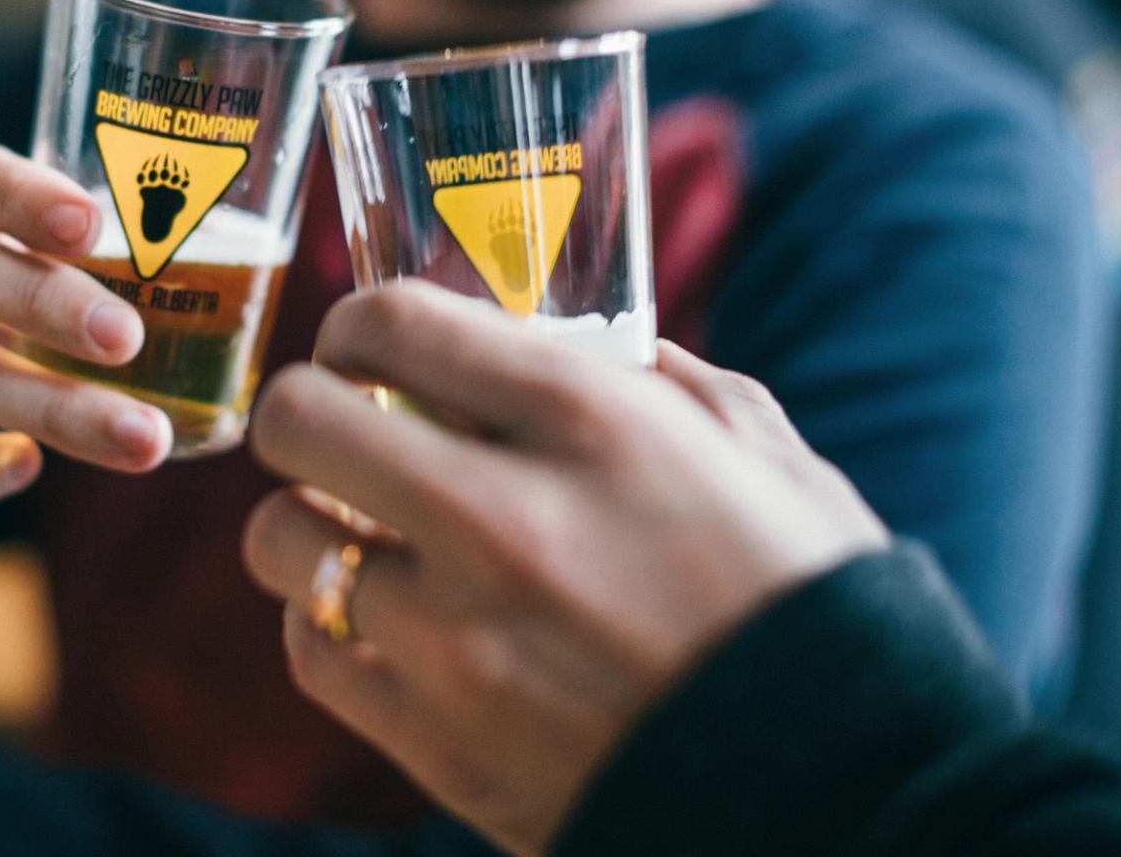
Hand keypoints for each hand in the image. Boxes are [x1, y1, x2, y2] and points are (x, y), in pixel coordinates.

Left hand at [243, 284, 887, 855]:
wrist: (840, 798)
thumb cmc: (813, 608)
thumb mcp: (763, 457)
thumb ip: (663, 384)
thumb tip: (595, 347)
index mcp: (589, 423)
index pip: (388, 323)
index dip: (358, 324)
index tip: (367, 347)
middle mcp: (502, 518)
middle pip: (297, 420)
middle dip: (307, 411)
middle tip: (341, 430)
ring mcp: (455, 640)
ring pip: (280, 541)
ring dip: (311, 525)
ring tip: (365, 534)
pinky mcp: (435, 744)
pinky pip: (311, 653)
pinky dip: (329, 625)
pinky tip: (383, 619)